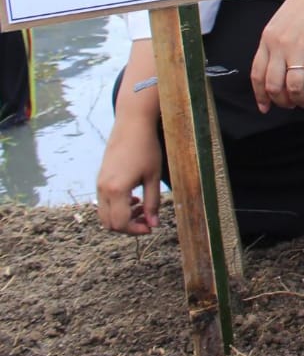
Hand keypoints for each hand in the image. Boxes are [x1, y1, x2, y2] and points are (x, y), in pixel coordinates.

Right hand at [96, 115, 163, 234]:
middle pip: (109, 222)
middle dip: (128, 226)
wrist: (132, 125)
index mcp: (116, 189)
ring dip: (122, 217)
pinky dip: (117, 207)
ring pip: (104, 214)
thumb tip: (153, 224)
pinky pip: (104, 202)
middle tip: (147, 221)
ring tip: (141, 208)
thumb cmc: (146, 149)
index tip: (150, 227)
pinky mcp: (100, 179)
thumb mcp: (153, 177)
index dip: (135, 230)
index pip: (120, 223)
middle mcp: (103, 189)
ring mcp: (99, 184)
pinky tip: (133, 199)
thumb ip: (152, 202)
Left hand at [250, 0, 303, 111]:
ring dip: (298, 99)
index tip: (266, 107)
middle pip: (274, 84)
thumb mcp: (282, 21)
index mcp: (268, 39)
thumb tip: (274, 67)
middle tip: (291, 105)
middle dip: (281, 101)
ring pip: (293, 85)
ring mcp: (300, 46)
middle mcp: (281, 45)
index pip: (257, 75)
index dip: (261, 95)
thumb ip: (275, 42)